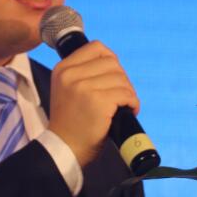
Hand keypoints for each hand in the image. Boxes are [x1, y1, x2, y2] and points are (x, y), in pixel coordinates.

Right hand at [48, 41, 139, 166]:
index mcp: (63, 69)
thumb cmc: (71, 123)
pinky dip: (133, 103)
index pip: (96, 47)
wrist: (64, 149)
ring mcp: (84, 87)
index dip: (111, 61)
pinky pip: (126, 94)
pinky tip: (128, 111)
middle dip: (122, 79)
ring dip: (128, 93)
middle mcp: (71, 75)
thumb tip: (112, 63)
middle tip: (120, 97)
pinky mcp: (98, 101)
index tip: (114, 78)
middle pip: (112, 63)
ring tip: (123, 106)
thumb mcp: (67, 90)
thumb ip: (82, 74)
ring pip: (121, 79)